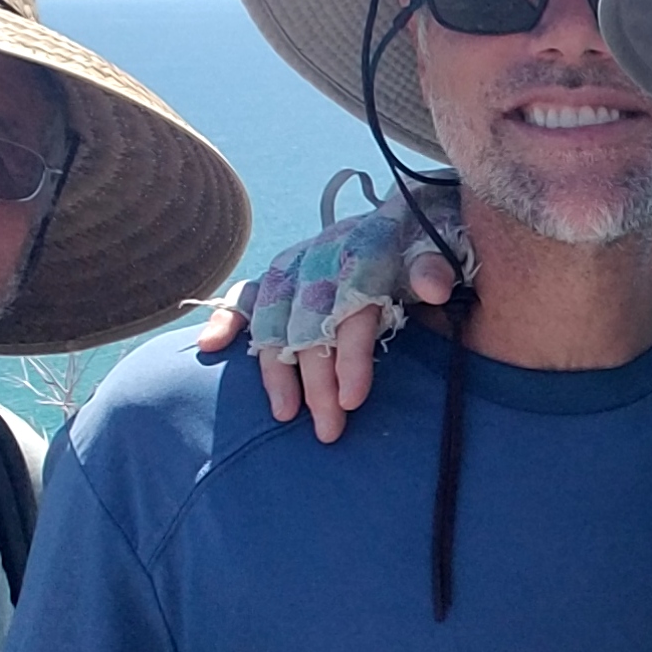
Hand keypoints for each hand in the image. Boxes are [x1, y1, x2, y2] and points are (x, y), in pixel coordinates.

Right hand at [192, 183, 465, 442]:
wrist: (407, 220)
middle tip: (328, 430)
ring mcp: (296, 267)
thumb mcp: (441, 251)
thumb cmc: (423, 246)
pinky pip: (245, 294)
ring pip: (273, 317)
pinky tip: (211, 346)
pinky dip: (227, 318)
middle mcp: (322, 260)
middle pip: (310, 326)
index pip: (352, 311)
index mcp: (364, 253)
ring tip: (284, 415)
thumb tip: (433, 286)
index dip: (352, 357)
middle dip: (317, 382)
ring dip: (276, 368)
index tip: (354, 401)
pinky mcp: (279, 277)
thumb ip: (434, 267)